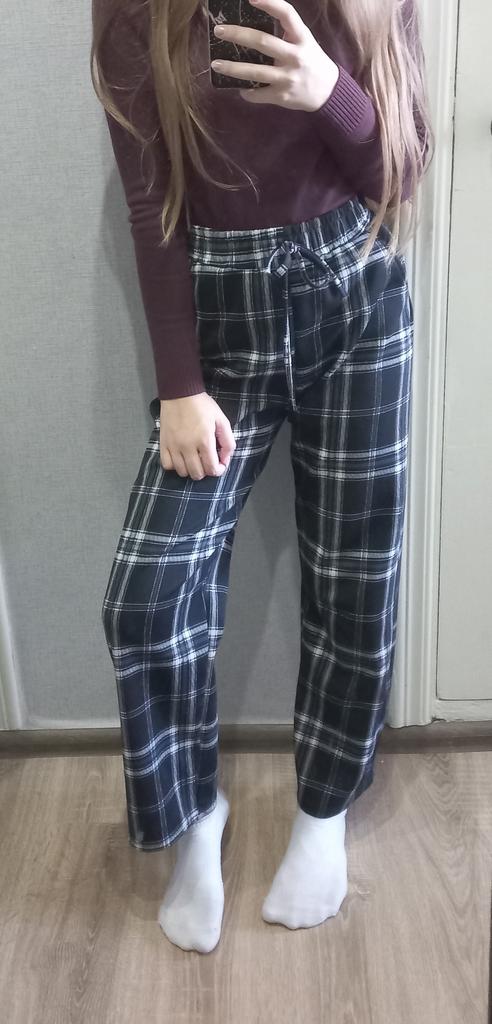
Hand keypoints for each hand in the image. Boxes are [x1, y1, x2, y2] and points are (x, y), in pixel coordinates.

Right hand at [159, 393, 235, 479]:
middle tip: (207, 461)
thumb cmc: (202, 406)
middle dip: (206, 471)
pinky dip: (175, 466)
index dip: (219, 470)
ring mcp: (174, 446)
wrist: (180, 393)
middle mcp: (188, 447)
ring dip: (191, 470)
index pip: (212, 469)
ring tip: (194, 460)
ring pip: (182, 472)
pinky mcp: (164, 443)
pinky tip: (180, 458)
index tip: (220, 464)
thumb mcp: (222, 420)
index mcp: (205, 441)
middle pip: (197, 474)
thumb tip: (225, 459)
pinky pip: (167, 465)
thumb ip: (228, 441)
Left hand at [211, 0, 339, 112]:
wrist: (328, 92)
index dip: (269, 3)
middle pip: (263, 42)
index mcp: (302, 38)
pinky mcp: (283, 96)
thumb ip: (285, 32)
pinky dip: (247, 92)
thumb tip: (253, 26)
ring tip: (216, 64)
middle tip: (219, 31)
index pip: (287, 14)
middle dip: (238, 35)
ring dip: (233, 68)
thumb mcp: (304, 41)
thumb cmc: (310, 61)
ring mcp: (289, 77)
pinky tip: (240, 89)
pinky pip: (259, 93)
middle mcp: (296, 56)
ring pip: (255, 72)